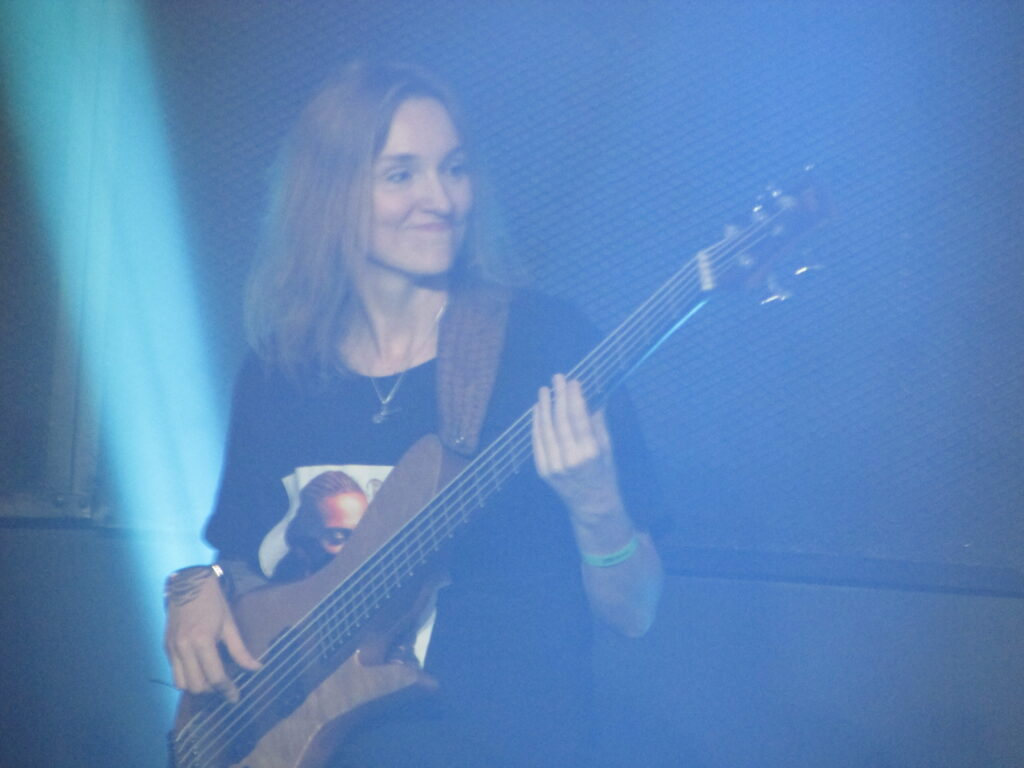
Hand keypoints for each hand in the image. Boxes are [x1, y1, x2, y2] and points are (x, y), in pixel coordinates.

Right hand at [163, 566, 260, 701]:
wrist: (188, 583)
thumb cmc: (213, 601)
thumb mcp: (230, 624)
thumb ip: (240, 650)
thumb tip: (256, 668)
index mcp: (202, 641)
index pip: (215, 677)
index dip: (227, 690)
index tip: (235, 697)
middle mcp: (184, 648)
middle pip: (196, 686)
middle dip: (212, 691)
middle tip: (225, 687)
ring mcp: (172, 649)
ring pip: (181, 684)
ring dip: (197, 686)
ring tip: (211, 680)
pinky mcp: (166, 647)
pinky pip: (174, 673)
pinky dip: (186, 678)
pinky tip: (199, 671)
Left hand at [531, 374, 622, 520]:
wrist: (592, 506)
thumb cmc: (605, 475)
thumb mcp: (608, 449)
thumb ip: (598, 424)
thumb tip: (593, 397)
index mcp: (590, 453)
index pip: (579, 419)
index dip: (574, 398)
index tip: (572, 381)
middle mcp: (570, 459)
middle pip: (560, 421)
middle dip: (558, 397)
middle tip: (557, 378)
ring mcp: (554, 466)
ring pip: (546, 430)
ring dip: (544, 407)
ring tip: (544, 390)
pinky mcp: (543, 470)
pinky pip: (537, 442)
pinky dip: (536, 424)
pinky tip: (537, 410)